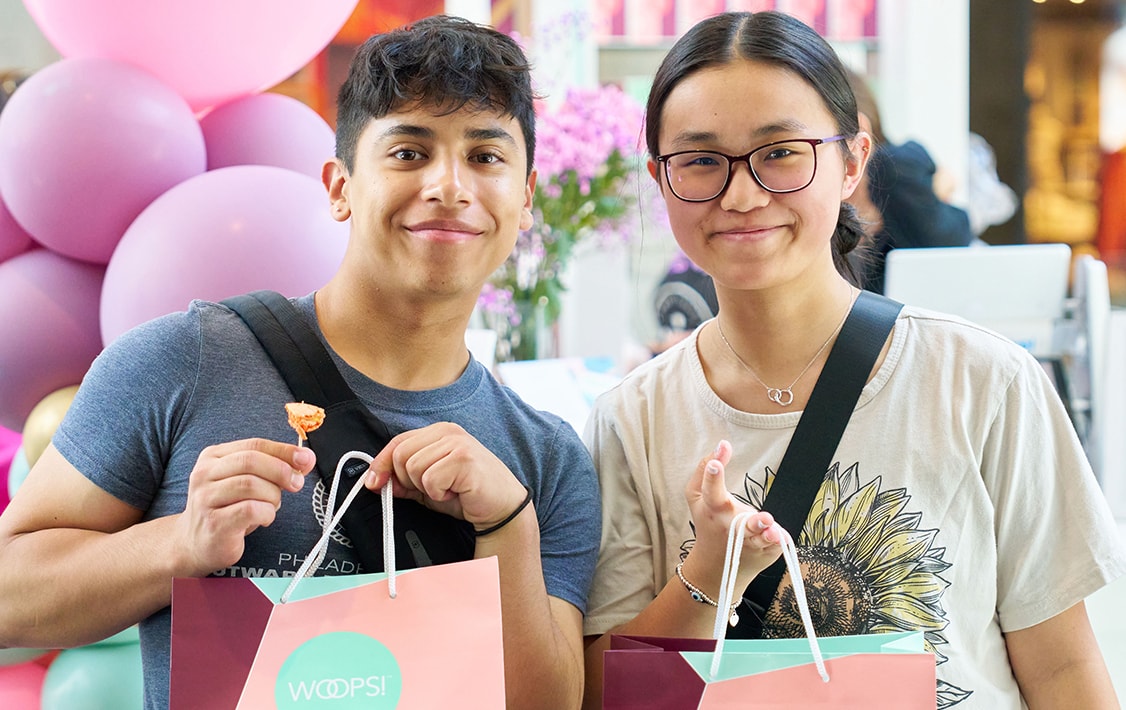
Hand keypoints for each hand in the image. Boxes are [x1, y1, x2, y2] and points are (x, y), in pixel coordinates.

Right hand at [174, 438, 314, 576]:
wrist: (195, 544)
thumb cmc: (227, 509)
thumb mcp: (247, 481)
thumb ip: (274, 467)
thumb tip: (305, 459)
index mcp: (213, 456)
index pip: (254, 444)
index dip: (284, 450)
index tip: (306, 459)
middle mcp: (204, 473)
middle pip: (251, 460)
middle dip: (281, 471)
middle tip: (296, 484)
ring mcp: (206, 498)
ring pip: (252, 485)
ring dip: (273, 496)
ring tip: (271, 506)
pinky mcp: (214, 522)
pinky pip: (251, 510)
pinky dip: (267, 513)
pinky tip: (264, 518)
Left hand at [363, 422, 526, 530]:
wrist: (502, 508)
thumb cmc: (466, 494)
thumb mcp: (427, 486)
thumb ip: (403, 481)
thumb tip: (376, 481)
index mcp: (438, 431)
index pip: (397, 441)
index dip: (381, 464)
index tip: (375, 483)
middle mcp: (447, 431)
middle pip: (400, 454)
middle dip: (407, 480)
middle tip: (431, 489)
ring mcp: (457, 442)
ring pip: (412, 467)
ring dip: (426, 488)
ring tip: (447, 490)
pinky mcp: (464, 459)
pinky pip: (430, 479)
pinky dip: (438, 494)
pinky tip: (455, 493)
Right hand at [682, 440, 782, 592]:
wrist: (716, 568)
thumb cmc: (708, 524)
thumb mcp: (696, 497)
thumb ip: (705, 469)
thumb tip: (723, 444)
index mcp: (712, 509)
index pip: (710, 491)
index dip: (711, 477)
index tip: (714, 464)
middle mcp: (729, 527)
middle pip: (739, 521)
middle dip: (751, 520)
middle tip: (763, 515)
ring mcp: (747, 542)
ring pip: (758, 538)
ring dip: (765, 534)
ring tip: (771, 528)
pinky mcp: (763, 552)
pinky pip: (773, 547)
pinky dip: (777, 543)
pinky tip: (781, 538)